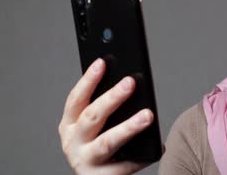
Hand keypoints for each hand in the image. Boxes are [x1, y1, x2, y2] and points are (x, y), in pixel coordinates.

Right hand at [59, 58, 153, 173]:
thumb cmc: (100, 147)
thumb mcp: (96, 126)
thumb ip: (105, 108)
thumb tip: (129, 83)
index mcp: (69, 124)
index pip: (76, 98)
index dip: (88, 80)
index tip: (102, 62)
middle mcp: (72, 143)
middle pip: (92, 116)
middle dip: (112, 98)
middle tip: (131, 82)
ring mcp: (85, 162)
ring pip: (107, 142)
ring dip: (129, 127)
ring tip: (148, 115)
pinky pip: (124, 166)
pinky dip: (141, 156)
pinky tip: (157, 147)